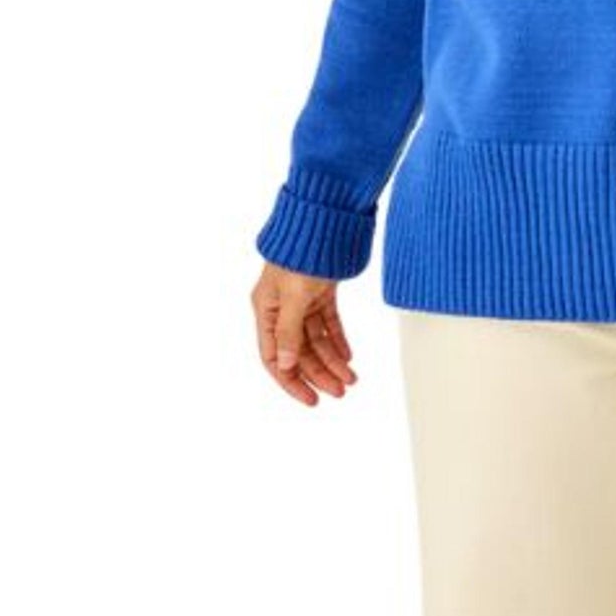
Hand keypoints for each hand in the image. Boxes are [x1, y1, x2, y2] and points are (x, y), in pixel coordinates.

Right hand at [253, 262, 358, 405]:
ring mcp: (301, 298)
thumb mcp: (294, 294)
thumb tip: (284, 365)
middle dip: (320, 373)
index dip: (292, 381)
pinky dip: (338, 338)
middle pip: (299, 351)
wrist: (323, 216)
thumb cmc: (301, 249)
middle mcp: (281, 307)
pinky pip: (328, 322)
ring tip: (350, 377)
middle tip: (341, 390)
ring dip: (333, 359)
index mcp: (265, 309)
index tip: (311, 399)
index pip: (274, 357)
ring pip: (316, 339)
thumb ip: (288, 331)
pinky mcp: (320, 290)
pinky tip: (348, 354)